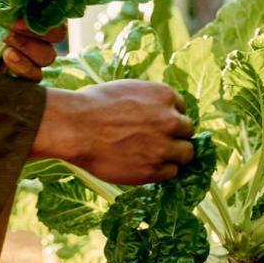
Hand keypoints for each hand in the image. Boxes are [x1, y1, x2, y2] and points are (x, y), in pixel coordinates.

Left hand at [0, 0, 62, 80]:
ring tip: (4, 42)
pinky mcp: (16, 73)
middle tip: (11, 28)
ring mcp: (27, 54)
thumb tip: (17, 6)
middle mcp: (34, 31)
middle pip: (57, 36)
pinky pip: (34, 76)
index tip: (19, 14)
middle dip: (37, 32)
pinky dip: (24, 67)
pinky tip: (7, 56)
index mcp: (32, 9)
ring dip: (29, 49)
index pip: (56, 11)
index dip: (44, 13)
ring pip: (47, 57)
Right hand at [32, 81, 195, 184]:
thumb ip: (148, 101)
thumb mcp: (127, 90)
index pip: (181, 109)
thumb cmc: (92, 105)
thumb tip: (157, 111)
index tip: (159, 124)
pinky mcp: (153, 170)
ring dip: (174, 155)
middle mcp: (170, 120)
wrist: (76, 128)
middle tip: (158, 141)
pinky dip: (162, 170)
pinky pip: (171, 172)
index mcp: (164, 95)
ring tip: (155, 156)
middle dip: (175, 136)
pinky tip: (146, 166)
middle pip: (187, 131)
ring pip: (186, 154)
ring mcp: (164, 146)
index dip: (169, 117)